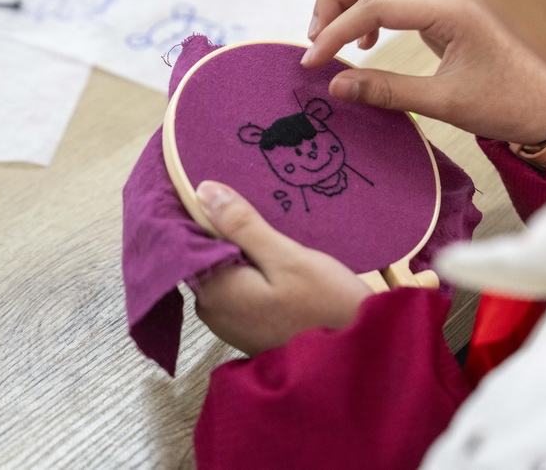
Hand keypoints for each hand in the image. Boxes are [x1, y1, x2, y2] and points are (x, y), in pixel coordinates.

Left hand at [192, 181, 372, 355]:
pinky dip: (250, 272)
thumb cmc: (326, 306)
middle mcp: (211, 310)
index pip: (190, 241)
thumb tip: (202, 191)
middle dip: (225, 232)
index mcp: (214, 290)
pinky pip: (237, 289)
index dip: (204, 212)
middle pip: (206, 256)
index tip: (223, 188)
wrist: (355, 356)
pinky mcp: (246, 328)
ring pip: (224, 272)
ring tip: (267, 227)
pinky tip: (273, 259)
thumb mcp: (289, 258)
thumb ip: (243, 226)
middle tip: (256, 205)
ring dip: (240, 251)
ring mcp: (228, 323)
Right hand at [302, 0, 545, 144]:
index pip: (374, 6)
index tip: (312, 64)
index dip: (334, 32)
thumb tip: (335, 86)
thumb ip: (387, 91)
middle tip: (317, 38)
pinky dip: (373, 5)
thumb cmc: (509, 104)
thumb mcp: (445, 103)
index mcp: (450, 11)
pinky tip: (369, 42)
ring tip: (336, 36)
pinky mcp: (449, 10)